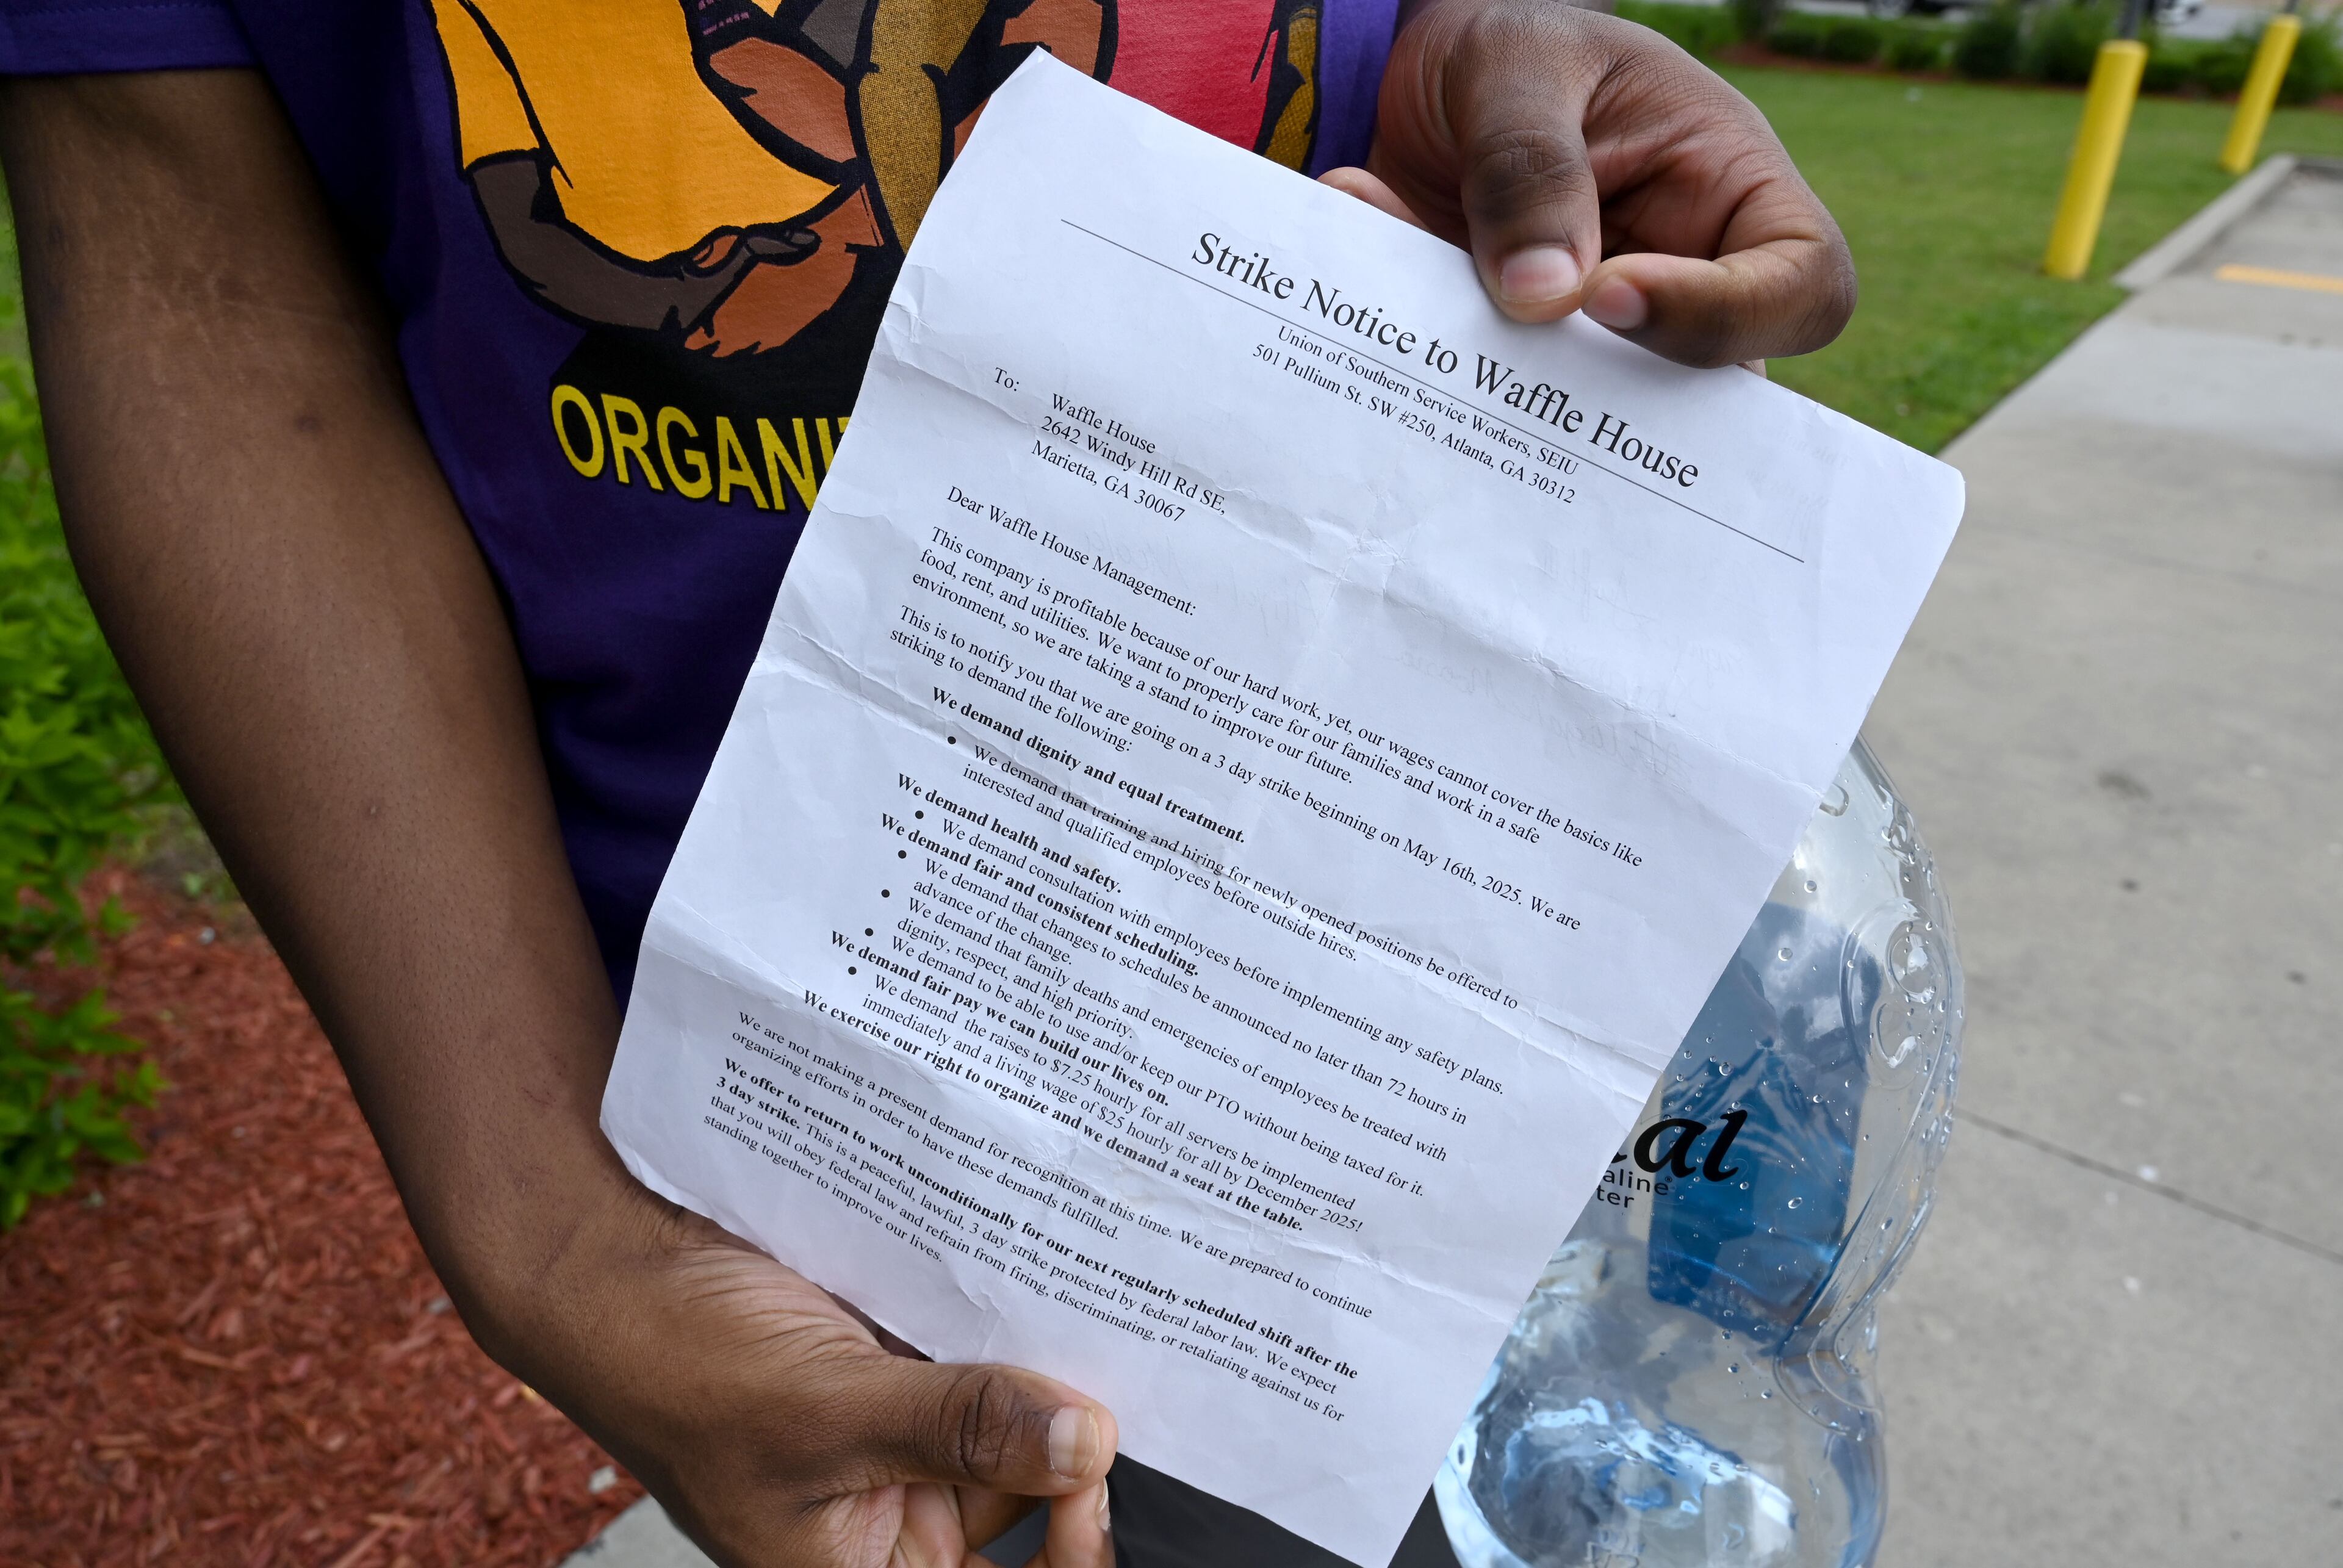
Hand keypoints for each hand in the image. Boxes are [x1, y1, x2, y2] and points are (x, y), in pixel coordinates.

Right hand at [480, 1186, 1116, 1567]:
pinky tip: (1028, 1279)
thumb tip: (1085, 1442)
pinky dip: (1008, 1323)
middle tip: (1106, 1372)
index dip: (1076, 1542)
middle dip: (1075, 1443)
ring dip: (1045, 1372)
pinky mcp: (903, 1365)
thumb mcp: (821, 1413)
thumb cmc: (673, 1367)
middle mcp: (896, 1519)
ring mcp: (903, 1438)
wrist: (613, 1263)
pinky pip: (984, 1357)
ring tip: (1072, 1311)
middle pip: (1034, 1503)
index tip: (1095, 1460)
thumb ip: (957, 1431)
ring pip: (1017, 1420)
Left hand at [1325, 0, 1853, 367]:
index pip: (1802, 288)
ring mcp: (1594, 330)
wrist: (1418, 71)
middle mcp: (1679, 274)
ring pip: (1582, 408)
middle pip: (1697, 387)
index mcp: (1729, 192)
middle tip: (1504, 345)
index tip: (1609, 295)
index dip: (1725, 316)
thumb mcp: (1519, 69)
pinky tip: (1361, 225)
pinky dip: (1416, 344)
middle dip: (1598, 386)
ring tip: (1412, 303)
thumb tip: (1543, 298)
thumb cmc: (1510, 49)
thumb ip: (1531, 167)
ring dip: (1493, 377)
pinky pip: (1483, 388)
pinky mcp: (1513, 356)